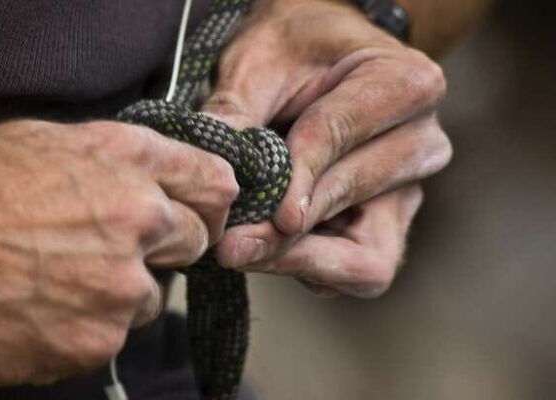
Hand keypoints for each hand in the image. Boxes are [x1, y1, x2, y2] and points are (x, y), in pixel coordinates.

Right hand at [0, 120, 237, 383]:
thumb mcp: (45, 140)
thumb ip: (117, 157)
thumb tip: (160, 178)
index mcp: (128, 165)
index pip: (214, 185)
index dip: (206, 201)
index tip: (196, 212)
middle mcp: (137, 224)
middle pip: (193, 245)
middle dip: (161, 248)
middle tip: (107, 248)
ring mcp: (118, 290)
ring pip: (150, 299)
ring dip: (118, 294)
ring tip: (56, 279)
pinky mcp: (91, 344)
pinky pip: (109, 338)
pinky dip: (83, 328)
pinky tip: (38, 309)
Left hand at [201, 0, 451, 296]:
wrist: (316, 60)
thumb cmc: (292, 51)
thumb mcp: (257, 62)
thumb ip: (236, 112)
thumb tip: (215, 169)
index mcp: (406, 83)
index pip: (345, 135)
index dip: (302, 178)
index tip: (266, 211)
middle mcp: (422, 142)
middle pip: (359, 203)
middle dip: (292, 233)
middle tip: (232, 244)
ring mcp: (408, 191)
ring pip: (367, 257)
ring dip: (299, 260)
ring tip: (240, 249)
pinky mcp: (385, 226)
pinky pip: (353, 270)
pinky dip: (305, 265)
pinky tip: (261, 247)